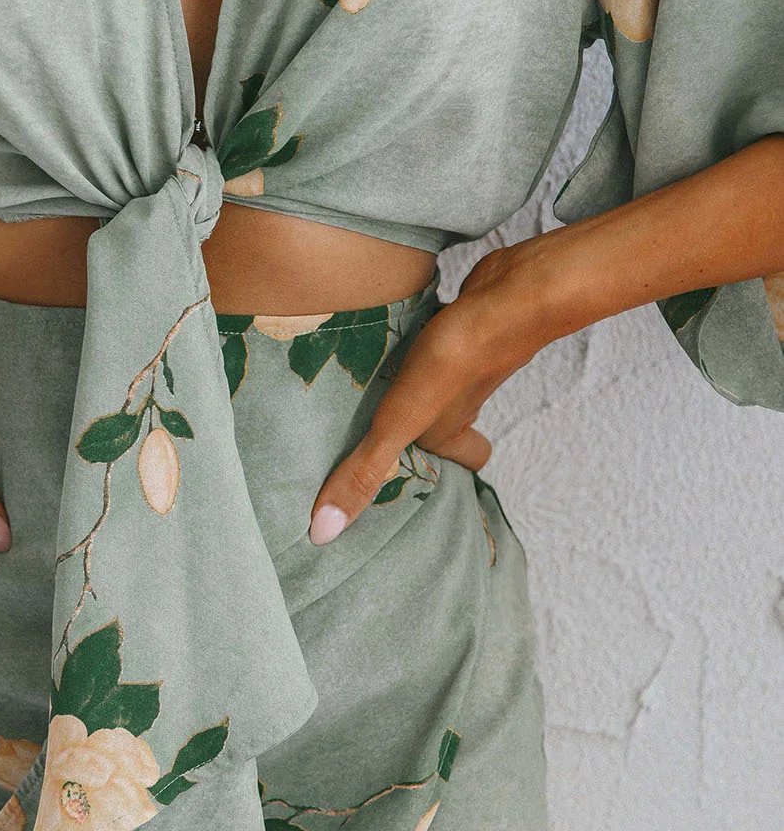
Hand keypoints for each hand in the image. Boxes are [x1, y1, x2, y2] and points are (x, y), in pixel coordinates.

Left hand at [309, 241, 554, 541]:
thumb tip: (324, 534)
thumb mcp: (398, 424)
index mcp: (451, 429)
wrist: (506, 297)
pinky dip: (416, 337)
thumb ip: (365, 472)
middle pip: (453, 415)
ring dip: (413, 377)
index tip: (420, 474)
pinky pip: (435, 338)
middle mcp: (462, 397)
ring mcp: (463, 358)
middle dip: (425, 420)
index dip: (454, 466)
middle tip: (387, 422)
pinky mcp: (457, 322)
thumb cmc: (456, 362)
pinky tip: (384, 328)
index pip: (469, 457)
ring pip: (440, 376)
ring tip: (370, 377)